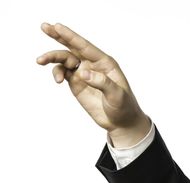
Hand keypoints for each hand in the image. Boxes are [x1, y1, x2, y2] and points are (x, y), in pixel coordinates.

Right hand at [36, 22, 149, 146]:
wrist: (121, 122)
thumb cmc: (124, 106)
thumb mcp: (117, 95)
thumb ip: (102, 82)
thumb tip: (83, 73)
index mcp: (105, 63)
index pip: (86, 47)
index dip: (71, 36)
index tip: (57, 27)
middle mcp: (93, 65)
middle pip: (73, 47)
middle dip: (59, 36)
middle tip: (44, 26)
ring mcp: (84, 73)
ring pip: (65, 59)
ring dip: (52, 58)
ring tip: (40, 60)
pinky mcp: (77, 83)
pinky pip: (63, 72)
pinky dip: (57, 73)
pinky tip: (57, 80)